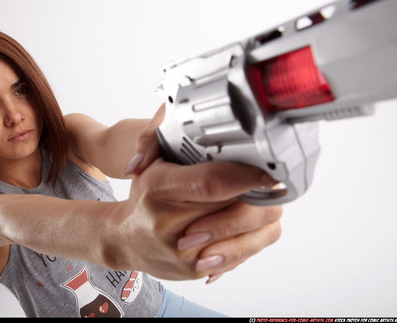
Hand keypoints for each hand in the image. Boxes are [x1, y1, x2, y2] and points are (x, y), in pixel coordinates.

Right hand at [117, 105, 281, 281]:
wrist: (126, 240)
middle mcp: (169, 225)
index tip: (270, 171)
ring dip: (260, 215)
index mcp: (159, 188)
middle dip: (259, 193)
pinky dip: (253, 235)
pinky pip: (246, 252)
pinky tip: (246, 224)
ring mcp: (184, 254)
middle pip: (241, 208)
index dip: (246, 176)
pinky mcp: (197, 270)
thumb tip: (211, 126)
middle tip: (267, 182)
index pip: (211, 183)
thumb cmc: (145, 196)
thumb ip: (174, 140)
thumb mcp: (152, 161)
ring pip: (251, 233)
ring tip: (257, 202)